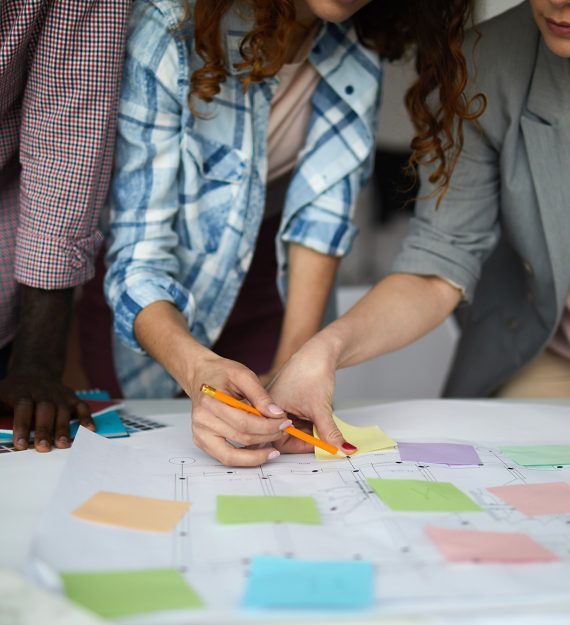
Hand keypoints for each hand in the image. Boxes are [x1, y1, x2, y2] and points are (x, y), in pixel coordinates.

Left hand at [0, 372, 93, 451]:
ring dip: (63, 427)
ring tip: (63, 445)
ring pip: (63, 410)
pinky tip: (89, 430)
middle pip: (45, 410)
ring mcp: (59, 395)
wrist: (35, 370)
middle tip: (42, 448)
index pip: (23, 407)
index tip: (19, 444)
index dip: (21, 425)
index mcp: (22, 392)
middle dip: (44, 429)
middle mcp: (43, 393)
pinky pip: (81, 406)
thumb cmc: (12, 390)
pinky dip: (86, 417)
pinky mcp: (72, 398)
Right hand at [186, 353, 292, 465]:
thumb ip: (261, 396)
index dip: (268, 426)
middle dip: (267, 437)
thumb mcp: (244, 375)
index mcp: (211, 401)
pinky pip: (225, 457)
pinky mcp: (202, 441)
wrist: (200, 375)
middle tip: (284, 430)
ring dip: (257, 454)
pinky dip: (244, 458)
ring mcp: (200, 433)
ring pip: (232, 455)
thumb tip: (277, 414)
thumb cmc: (221, 373)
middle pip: (241, 438)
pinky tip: (259, 451)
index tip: (284, 422)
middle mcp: (202, 420)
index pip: (244, 422)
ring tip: (274, 448)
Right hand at [267, 336, 357, 454]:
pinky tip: (319, 418)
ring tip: (322, 427)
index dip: (298, 446)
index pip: (277, 440)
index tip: (317, 447)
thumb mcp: (321, 408)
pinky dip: (309, 422)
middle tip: (323, 440)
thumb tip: (341, 449)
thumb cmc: (312, 370)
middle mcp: (269, 407)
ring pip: (292, 428)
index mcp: (268, 409)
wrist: (321, 350)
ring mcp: (278, 404)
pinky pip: (296, 419)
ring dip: (308, 431)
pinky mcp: (288, 400)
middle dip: (304, 439)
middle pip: (283, 436)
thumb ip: (329, 433)